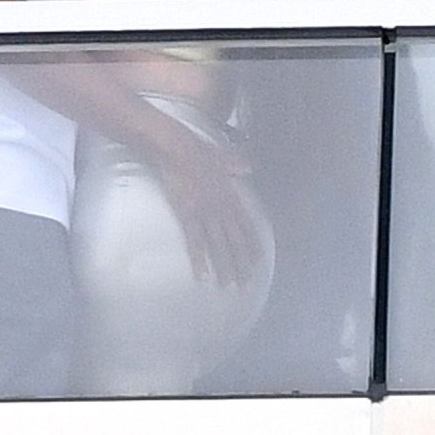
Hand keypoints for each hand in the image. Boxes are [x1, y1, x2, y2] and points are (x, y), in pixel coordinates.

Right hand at [150, 126, 264, 287]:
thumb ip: (235, 165)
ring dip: (225, 267)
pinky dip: (200, 260)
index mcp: (230, 195)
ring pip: (219, 245)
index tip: (257, 261)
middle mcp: (222, 207)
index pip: (246, 225)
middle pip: (235, 241)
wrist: (177, 147)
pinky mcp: (189, 214)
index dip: (251, 244)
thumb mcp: (222, 156)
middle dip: (241, 264)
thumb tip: (249, 166)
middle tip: (246, 284)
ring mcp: (206, 212)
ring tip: (228, 286)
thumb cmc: (196, 149)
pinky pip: (196, 241)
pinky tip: (202, 275)